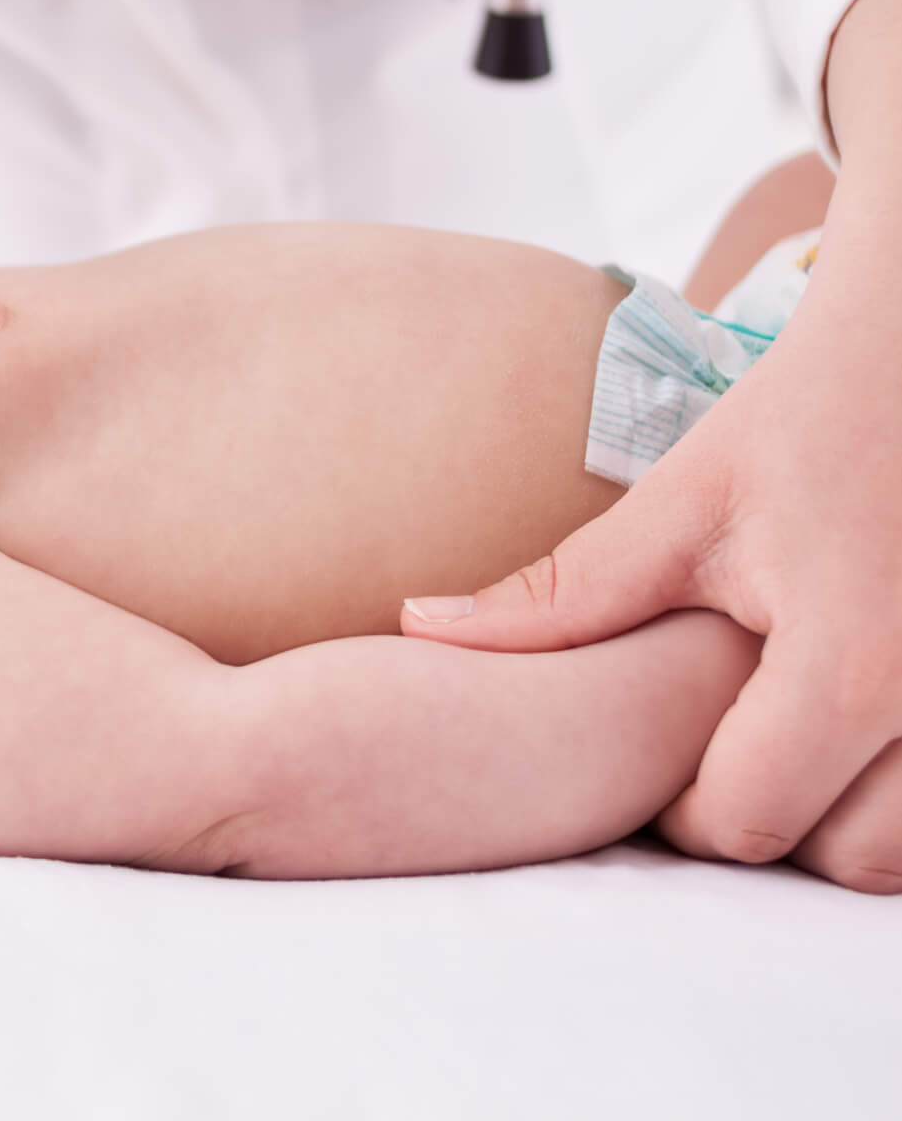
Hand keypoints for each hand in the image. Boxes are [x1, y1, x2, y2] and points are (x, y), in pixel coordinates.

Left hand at [395, 222, 901, 892]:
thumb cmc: (804, 417)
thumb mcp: (681, 506)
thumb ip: (561, 595)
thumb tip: (419, 630)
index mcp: (851, 671)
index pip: (747, 823)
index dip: (676, 813)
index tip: (645, 765)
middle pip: (846, 857)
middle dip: (769, 828)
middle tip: (708, 762)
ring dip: (841, 818)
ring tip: (774, 742)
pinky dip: (890, 786)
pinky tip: (837, 731)